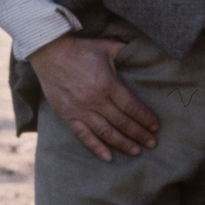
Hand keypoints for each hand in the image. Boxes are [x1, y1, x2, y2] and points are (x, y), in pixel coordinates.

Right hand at [28, 33, 158, 160]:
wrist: (48, 53)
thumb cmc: (80, 49)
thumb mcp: (106, 46)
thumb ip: (124, 50)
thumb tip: (140, 50)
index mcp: (108, 84)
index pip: (132, 107)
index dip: (145, 118)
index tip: (156, 127)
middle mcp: (96, 101)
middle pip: (122, 123)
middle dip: (140, 134)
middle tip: (152, 144)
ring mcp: (82, 110)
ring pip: (106, 133)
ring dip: (123, 144)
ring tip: (136, 152)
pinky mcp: (69, 116)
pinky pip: (84, 136)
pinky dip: (96, 148)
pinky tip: (108, 157)